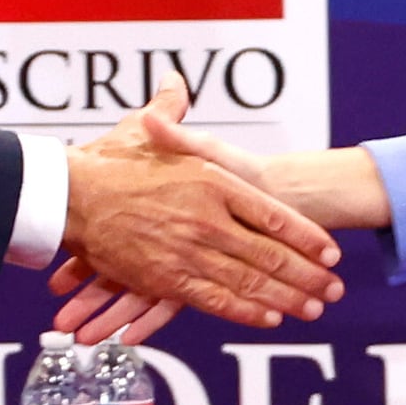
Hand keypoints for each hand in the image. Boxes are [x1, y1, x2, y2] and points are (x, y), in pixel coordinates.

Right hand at [56, 83, 343, 333]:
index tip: (331, 251)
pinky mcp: (167, 280)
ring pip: (250, 281)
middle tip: (335, 288)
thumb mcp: (145, 130)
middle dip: (308, 275)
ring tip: (315, 308)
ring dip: (287, 297)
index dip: (306, 236)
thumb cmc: (109, 164)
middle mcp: (208, 219)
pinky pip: (215, 301)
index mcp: (213, 182)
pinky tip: (271, 318)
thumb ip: (172, 114)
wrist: (71, 197)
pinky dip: (246, 311)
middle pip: (271, 254)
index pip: (274, 215)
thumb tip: (175, 86)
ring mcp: (190, 252)